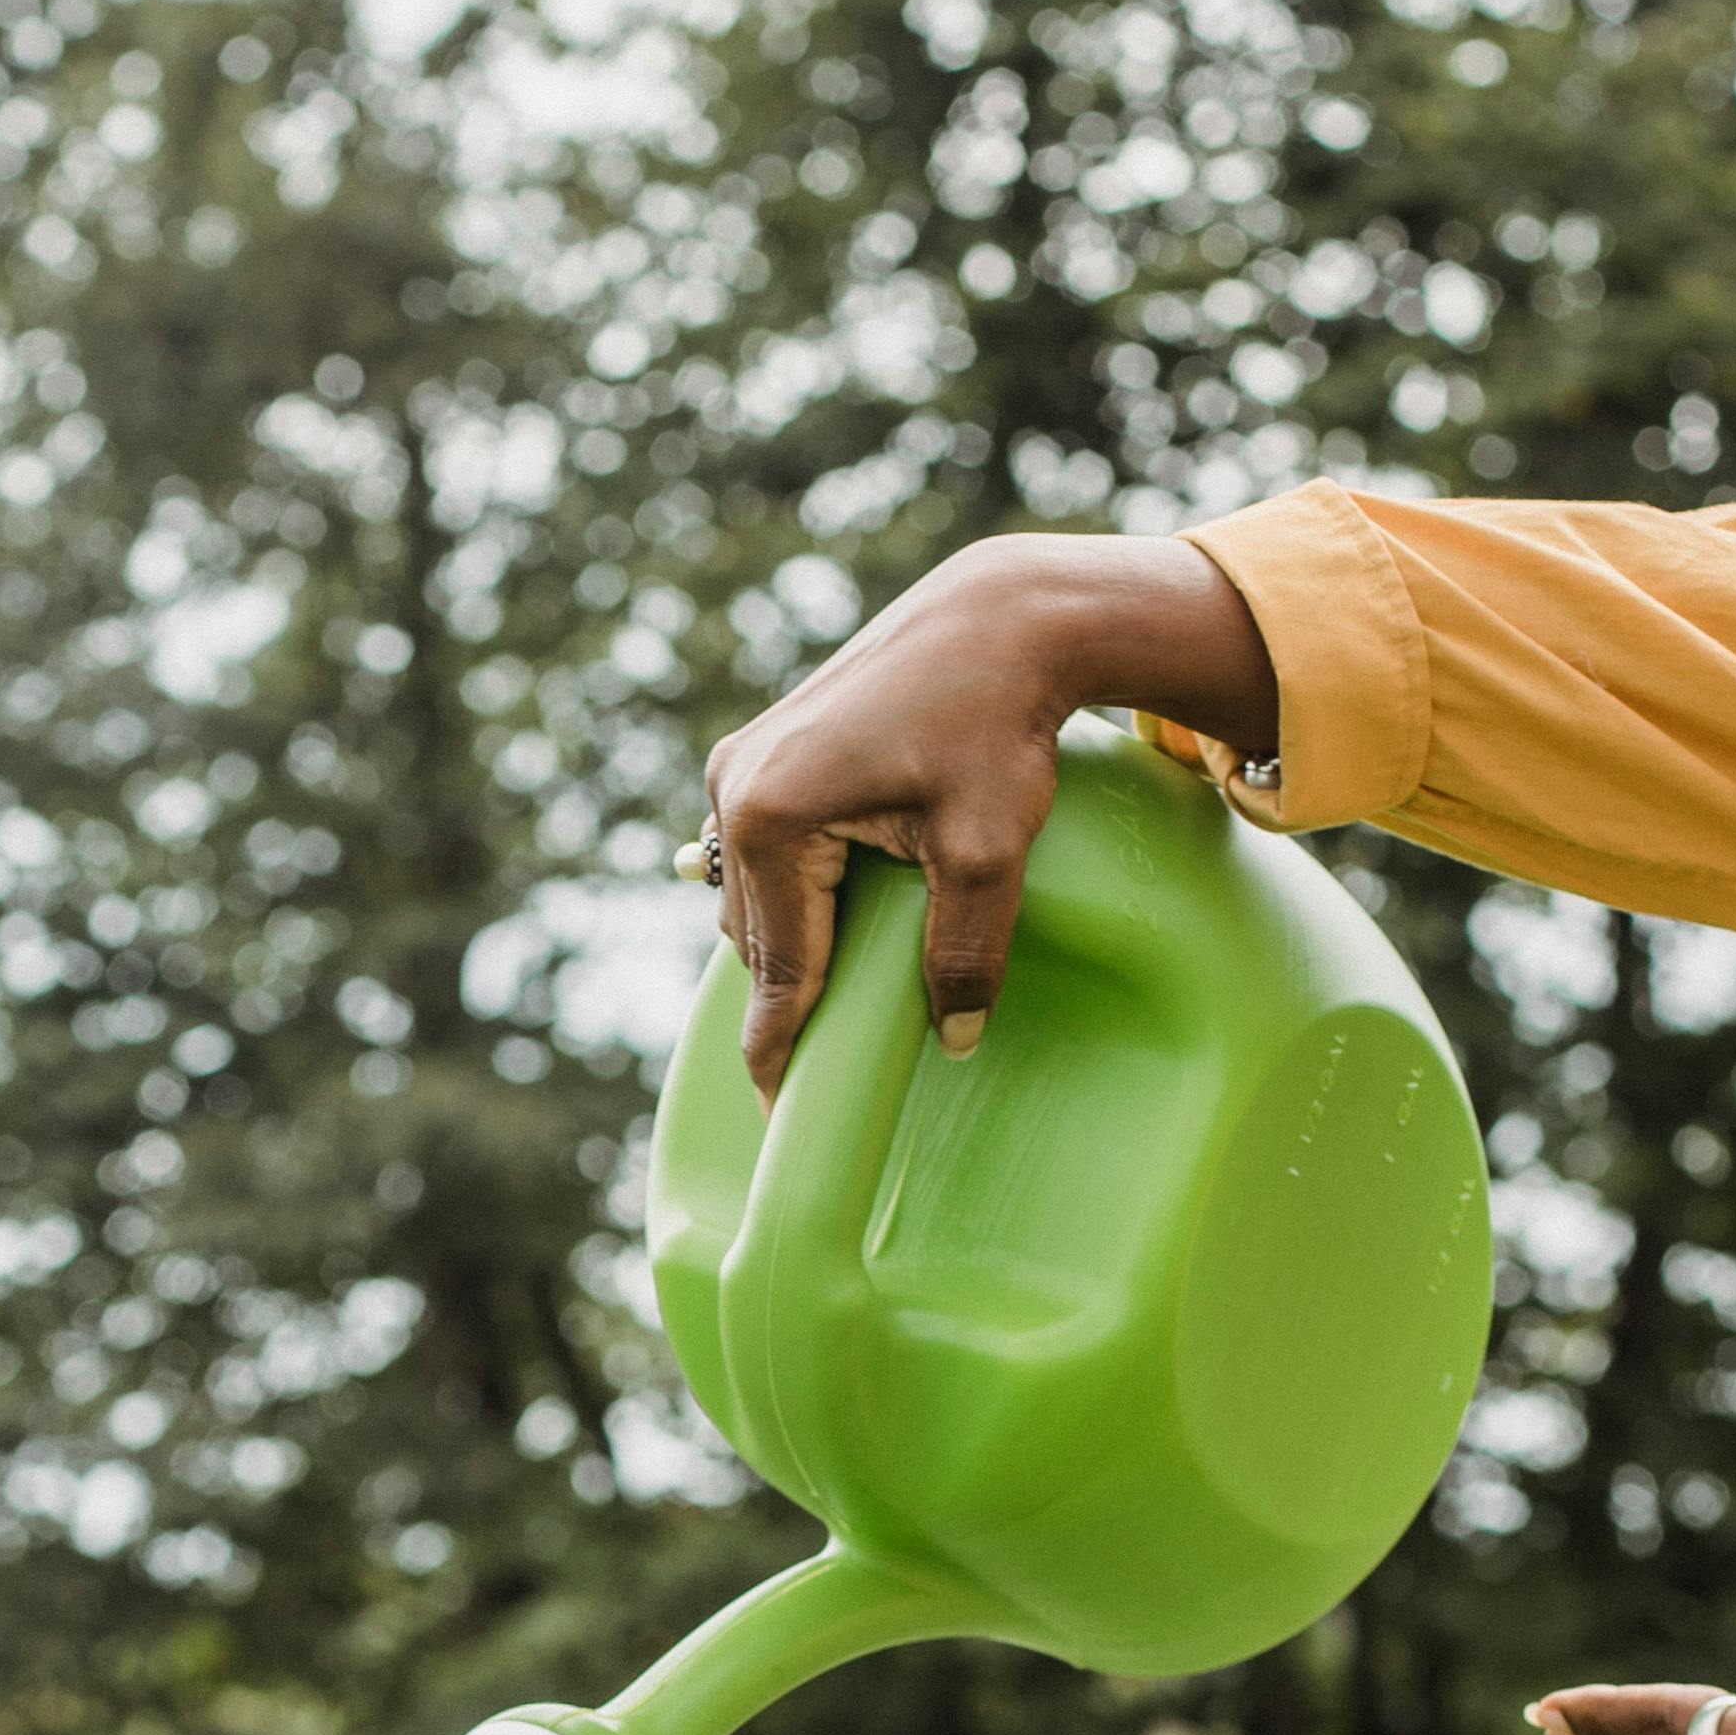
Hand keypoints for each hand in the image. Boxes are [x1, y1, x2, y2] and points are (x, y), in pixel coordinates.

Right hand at [701, 534, 1280, 1098]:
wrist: (1000, 616)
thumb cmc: (996, 725)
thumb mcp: (990, 853)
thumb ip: (966, 957)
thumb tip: (951, 1043)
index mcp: (773, 819)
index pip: (777, 972)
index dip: (782, 1053)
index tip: (782, 1119)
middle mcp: (735, 790)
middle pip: (756, 943)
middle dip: (787, 1004)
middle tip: (818, 1078)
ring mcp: (739, 766)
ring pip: (755, 903)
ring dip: (791, 951)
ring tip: (833, 1005)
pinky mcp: (761, 751)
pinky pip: (764, 858)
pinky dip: (794, 900)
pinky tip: (835, 925)